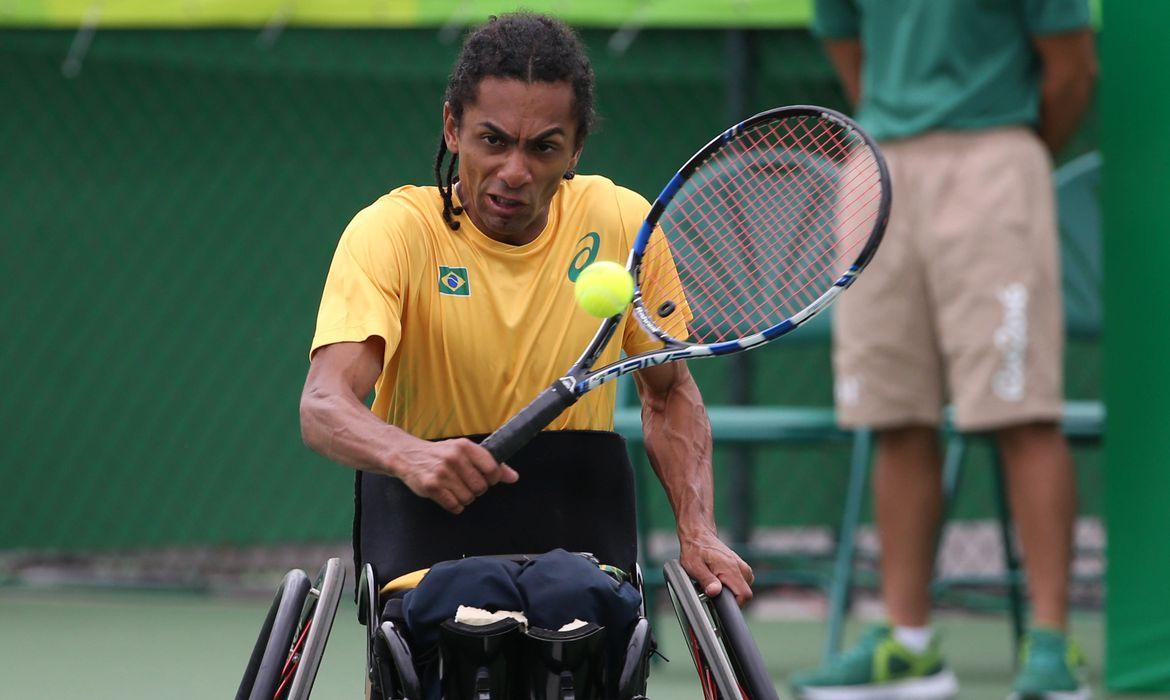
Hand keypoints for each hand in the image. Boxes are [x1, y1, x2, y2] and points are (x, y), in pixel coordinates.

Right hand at [390, 437, 518, 513]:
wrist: (407, 455)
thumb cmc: (440, 454)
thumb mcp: (464, 451)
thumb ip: (490, 463)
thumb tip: (514, 477)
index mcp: (465, 447)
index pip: (492, 469)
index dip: (493, 479)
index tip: (486, 479)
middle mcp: (454, 458)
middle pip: (481, 487)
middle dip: (476, 490)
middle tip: (464, 483)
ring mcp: (442, 473)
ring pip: (468, 498)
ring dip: (464, 498)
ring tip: (453, 488)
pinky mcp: (432, 487)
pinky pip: (454, 506)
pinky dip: (454, 505)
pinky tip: (447, 495)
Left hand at [679, 529, 753, 605]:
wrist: (699, 535)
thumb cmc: (695, 550)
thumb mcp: (694, 566)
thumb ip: (706, 580)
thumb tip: (714, 592)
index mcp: (730, 568)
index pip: (745, 595)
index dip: (734, 604)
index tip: (721, 604)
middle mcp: (740, 567)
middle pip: (746, 593)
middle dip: (731, 599)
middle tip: (714, 594)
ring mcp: (742, 566)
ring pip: (744, 588)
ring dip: (732, 592)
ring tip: (716, 586)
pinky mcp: (740, 566)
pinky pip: (742, 582)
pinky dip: (732, 585)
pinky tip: (720, 581)